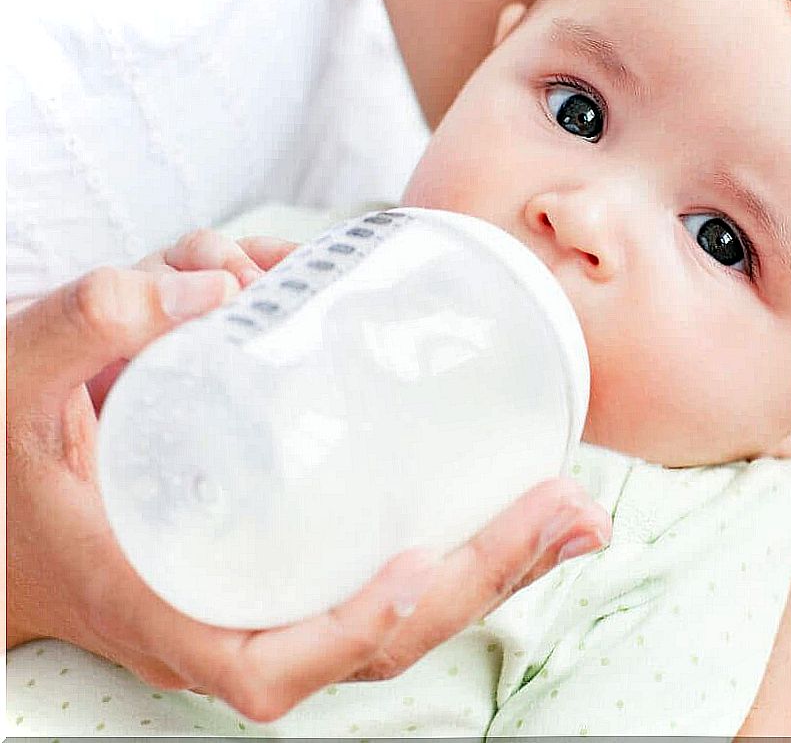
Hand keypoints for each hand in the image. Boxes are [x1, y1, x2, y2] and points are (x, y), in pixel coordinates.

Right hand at [6, 230, 611, 721]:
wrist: (1, 509)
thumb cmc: (4, 466)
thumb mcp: (17, 385)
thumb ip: (88, 323)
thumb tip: (214, 280)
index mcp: (168, 610)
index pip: (273, 666)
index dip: (358, 629)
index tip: (424, 566)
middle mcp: (232, 621)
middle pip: (376, 637)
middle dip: (482, 581)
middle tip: (569, 509)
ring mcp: (270, 600)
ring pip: (399, 614)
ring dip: (496, 569)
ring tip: (576, 514)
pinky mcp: (289, 564)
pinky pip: (387, 576)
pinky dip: (461, 549)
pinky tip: (514, 502)